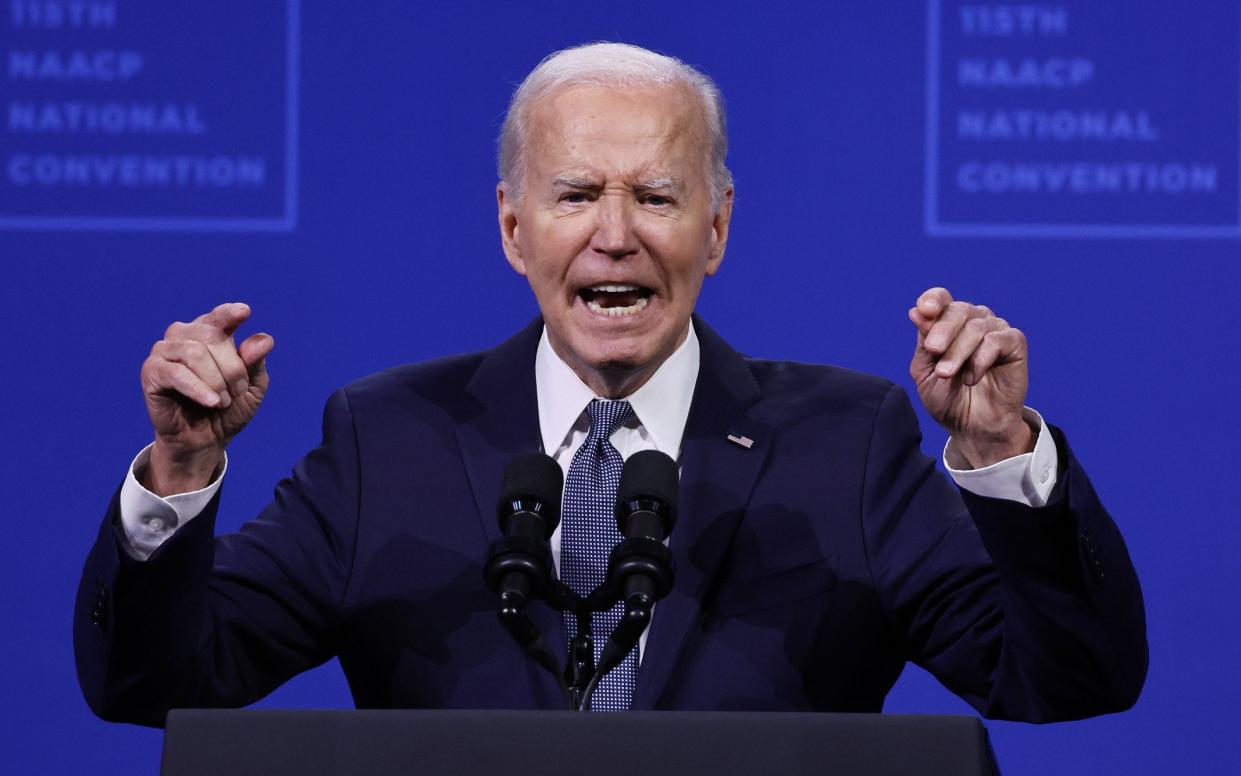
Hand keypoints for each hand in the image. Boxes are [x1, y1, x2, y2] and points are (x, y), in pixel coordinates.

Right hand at [139, 303, 273, 494]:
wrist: (204, 441)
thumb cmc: (227, 409)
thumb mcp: (251, 387)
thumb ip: (256, 362)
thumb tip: (263, 340)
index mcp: (208, 332)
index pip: (220, 317)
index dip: (230, 314)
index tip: (244, 313)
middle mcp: (183, 335)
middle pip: (213, 337)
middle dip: (233, 368)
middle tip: (237, 392)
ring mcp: (164, 351)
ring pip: (195, 353)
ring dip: (216, 381)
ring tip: (222, 402)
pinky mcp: (151, 372)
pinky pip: (176, 373)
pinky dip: (198, 388)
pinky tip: (212, 402)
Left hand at [908, 288, 1032, 467]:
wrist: (972, 427)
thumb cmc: (947, 398)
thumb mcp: (925, 370)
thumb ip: (923, 342)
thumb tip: (916, 312)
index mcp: (948, 323)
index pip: (941, 299)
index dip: (933, 300)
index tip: (923, 310)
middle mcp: (973, 320)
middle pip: (957, 310)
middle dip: (942, 329)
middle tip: (933, 349)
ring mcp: (995, 330)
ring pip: (976, 326)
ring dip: (957, 351)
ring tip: (946, 374)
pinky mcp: (1015, 344)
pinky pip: (998, 340)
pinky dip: (980, 359)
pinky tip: (972, 377)